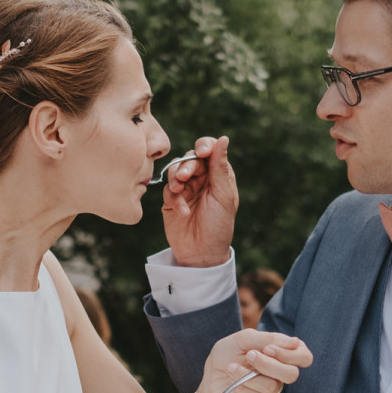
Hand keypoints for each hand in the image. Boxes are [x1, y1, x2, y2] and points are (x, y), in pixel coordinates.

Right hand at [162, 136, 237, 267]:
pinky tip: (182, 211)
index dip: (204, 146)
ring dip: (176, 178)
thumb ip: (220, 168)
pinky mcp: (171, 200)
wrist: (202, 254)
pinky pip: (167, 189)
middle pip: (190, 158)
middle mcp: (201, 178)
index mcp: (217, 174)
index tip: (202, 152)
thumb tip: (223, 138)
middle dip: (187, 165)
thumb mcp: (223, 196)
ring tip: (180, 190)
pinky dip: (174, 198)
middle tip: (186, 177)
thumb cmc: (219, 226)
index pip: (209, 149)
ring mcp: (185, 188)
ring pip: (175, 170)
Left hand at [192, 330, 312, 392]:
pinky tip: (232, 377)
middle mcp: (281, 369)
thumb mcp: (244, 338)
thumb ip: (268, 339)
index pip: (304, 357)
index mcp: (283, 352)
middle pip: (292, 374)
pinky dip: (241, 384)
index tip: (268, 349)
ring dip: (249, 375)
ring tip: (233, 366)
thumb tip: (295, 342)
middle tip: (250, 355)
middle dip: (268, 365)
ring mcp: (272, 385)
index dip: (290, 355)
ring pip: (273, 386)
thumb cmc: (230, 350)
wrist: (212, 370)